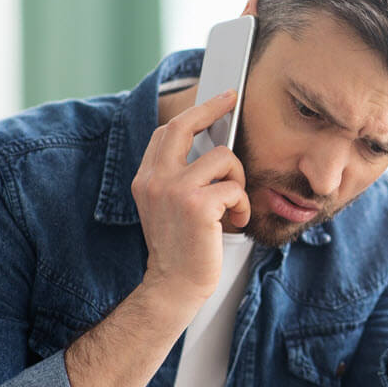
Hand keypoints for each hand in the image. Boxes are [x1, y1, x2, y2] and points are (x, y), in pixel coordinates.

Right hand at [131, 90, 250, 308]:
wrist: (173, 286)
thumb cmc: (181, 249)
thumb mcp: (170, 206)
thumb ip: (180, 177)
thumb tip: (214, 146)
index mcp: (146, 178)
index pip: (167, 131)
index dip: (195, 113)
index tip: (217, 101)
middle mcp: (155, 179)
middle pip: (185, 124)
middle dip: (214, 108)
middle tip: (233, 100)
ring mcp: (174, 190)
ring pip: (223, 157)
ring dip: (237, 181)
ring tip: (233, 205)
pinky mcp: (197, 204)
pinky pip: (234, 188)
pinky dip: (241, 205)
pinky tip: (233, 222)